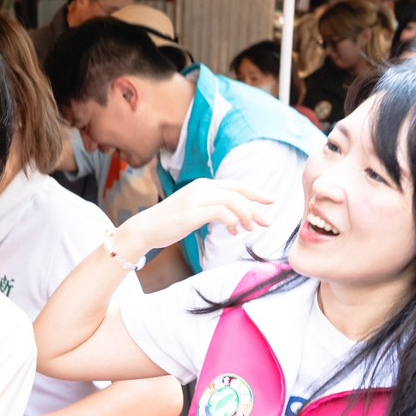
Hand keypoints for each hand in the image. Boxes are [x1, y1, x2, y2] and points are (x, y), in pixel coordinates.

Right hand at [116, 179, 274, 260]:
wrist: (145, 228)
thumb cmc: (169, 223)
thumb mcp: (193, 210)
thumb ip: (211, 208)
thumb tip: (232, 216)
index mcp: (202, 185)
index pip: (235, 186)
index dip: (255, 192)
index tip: (271, 201)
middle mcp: (201, 188)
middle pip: (238, 192)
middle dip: (256, 206)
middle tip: (268, 222)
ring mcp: (196, 199)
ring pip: (232, 202)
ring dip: (246, 216)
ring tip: (249, 229)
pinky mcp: (192, 213)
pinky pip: (222, 213)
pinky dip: (233, 220)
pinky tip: (234, 230)